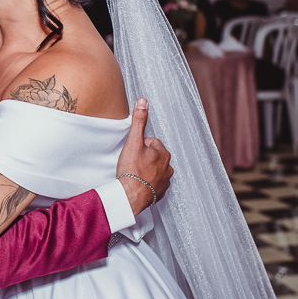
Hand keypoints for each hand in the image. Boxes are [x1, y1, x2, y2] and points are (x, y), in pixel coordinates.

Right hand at [115, 98, 172, 214]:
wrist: (130, 196)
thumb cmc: (132, 170)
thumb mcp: (133, 141)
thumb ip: (139, 121)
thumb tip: (143, 102)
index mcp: (163, 153)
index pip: (152, 143)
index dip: (140, 146)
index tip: (132, 153)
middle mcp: (167, 167)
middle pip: (153, 156)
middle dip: (143, 158)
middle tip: (131, 163)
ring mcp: (164, 181)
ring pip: (154, 170)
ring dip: (145, 171)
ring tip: (134, 174)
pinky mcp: (159, 193)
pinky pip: (153, 184)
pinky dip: (146, 184)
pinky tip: (137, 184)